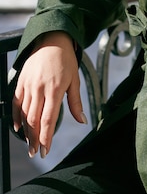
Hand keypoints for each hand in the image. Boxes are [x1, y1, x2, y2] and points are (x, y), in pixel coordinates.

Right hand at [12, 31, 86, 158]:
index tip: (46, 150)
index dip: (46, 137)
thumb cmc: (66, 60)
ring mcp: (28, 85)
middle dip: (34, 139)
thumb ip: (76, 103)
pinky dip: (16, 116)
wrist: (51, 40)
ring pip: (24, 113)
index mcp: (54, 89)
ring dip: (26, 131)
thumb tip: (82, 121)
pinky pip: (15, 102)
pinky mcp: (21, 82)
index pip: (48, 120)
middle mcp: (39, 89)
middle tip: (36, 152)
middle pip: (34, 120)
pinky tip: (18, 128)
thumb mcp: (74, 80)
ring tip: (29, 144)